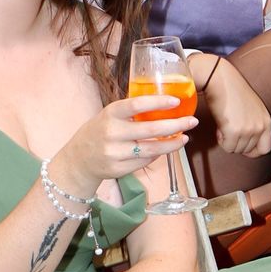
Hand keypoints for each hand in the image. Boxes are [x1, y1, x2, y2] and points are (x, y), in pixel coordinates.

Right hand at [50, 94, 195, 198]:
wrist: (78, 160)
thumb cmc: (99, 132)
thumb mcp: (109, 115)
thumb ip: (131, 112)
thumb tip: (166, 106)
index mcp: (110, 114)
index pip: (136, 104)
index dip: (157, 102)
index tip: (176, 101)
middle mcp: (112, 133)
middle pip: (151, 129)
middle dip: (176, 125)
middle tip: (192, 121)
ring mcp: (114, 153)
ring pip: (152, 149)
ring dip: (172, 144)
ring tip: (184, 137)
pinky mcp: (118, 169)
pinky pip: (145, 161)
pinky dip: (157, 155)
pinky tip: (164, 149)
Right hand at [201, 58, 270, 157]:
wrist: (220, 80)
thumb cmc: (232, 91)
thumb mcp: (252, 109)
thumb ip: (254, 125)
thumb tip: (247, 146)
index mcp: (266, 120)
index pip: (265, 148)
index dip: (252, 151)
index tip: (242, 146)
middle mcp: (260, 126)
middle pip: (247, 150)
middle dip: (236, 142)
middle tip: (229, 127)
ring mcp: (248, 129)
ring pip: (236, 150)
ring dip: (227, 140)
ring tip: (225, 123)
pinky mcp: (234, 131)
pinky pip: (227, 147)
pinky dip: (221, 139)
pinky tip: (220, 126)